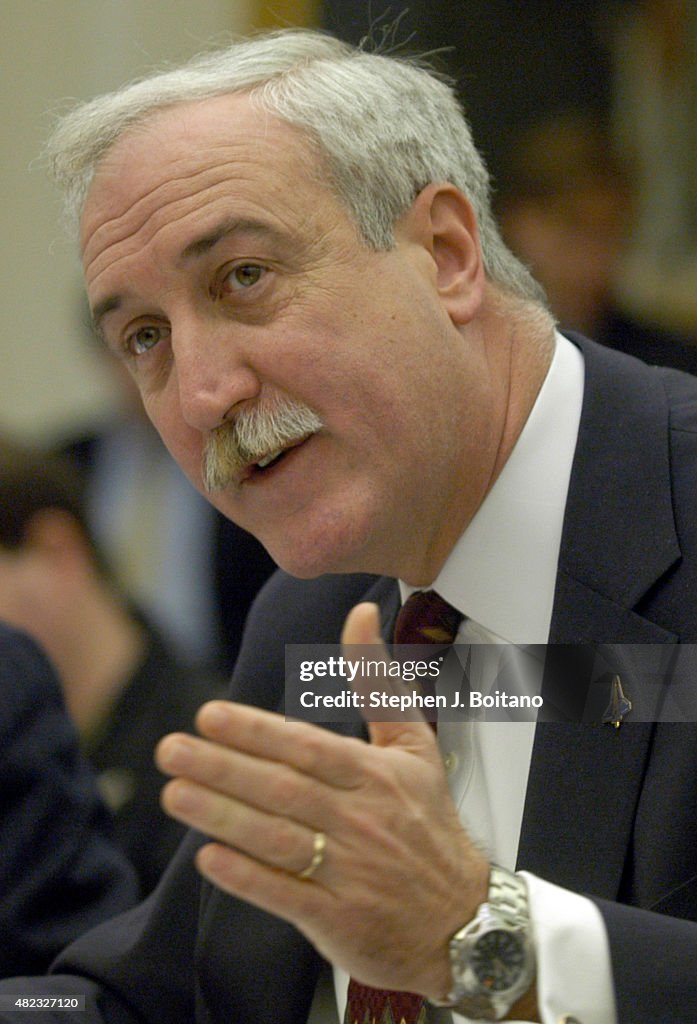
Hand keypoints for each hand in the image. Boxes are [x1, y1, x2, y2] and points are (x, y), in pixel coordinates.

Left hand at [155, 602, 488, 997]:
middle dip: (224, 768)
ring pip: (278, 839)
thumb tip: (361, 613)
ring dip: (222, 817)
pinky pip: (286, 896)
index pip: (309, 748)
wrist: (464, 917)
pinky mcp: (338, 920)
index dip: (257, 732)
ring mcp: (350, 873)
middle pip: (284, 790)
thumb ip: (379, 680)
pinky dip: (246, 877)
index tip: (211, 715)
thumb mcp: (414, 745)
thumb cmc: (429, 823)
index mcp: (377, 776)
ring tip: (174, 794)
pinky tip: (208, 857)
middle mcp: (362, 820)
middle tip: (172, 750)